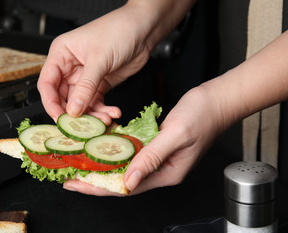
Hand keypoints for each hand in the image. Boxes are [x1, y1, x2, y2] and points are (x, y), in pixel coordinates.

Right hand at [37, 4, 151, 123]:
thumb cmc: (119, 30)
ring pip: (81, 103)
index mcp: (62, 54)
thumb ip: (86, 87)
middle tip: (82, 126)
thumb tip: (73, 110)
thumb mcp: (100, 59)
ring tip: (104, 120)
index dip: (51, 103)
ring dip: (92, 114)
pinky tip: (112, 113)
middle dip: (73, 113)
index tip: (59, 119)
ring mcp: (86, 77)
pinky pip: (96, 102)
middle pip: (63, 97)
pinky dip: (103, 111)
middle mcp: (70, 66)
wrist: (143, 29)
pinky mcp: (100, 84)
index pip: (47, 83)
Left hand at [63, 86, 226, 194]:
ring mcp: (157, 158)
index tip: (76, 184)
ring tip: (79, 164)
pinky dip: (113, 151)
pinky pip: (130, 152)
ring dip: (102, 166)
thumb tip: (128, 181)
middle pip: (121, 180)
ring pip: (124, 166)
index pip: (126, 187)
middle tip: (69, 176)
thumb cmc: (203, 115)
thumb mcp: (176, 134)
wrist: (217, 100)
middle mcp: (160, 169)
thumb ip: (152, 157)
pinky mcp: (155, 145)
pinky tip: (99, 146)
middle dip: (94, 179)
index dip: (98, 186)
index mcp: (166, 173)